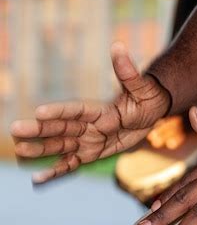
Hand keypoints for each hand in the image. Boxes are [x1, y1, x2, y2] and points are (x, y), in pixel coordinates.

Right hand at [10, 42, 170, 183]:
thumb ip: (127, 71)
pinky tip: (37, 178)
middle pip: (61, 128)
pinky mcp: (91, 153)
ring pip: (61, 146)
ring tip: (20, 151)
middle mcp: (88, 124)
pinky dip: (56, 171)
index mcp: (97, 108)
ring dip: (41, 149)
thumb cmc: (147, 96)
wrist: (151, 112)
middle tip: (16, 130)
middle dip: (39, 130)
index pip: (75, 110)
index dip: (59, 111)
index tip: (40, 112)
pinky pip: (72, 164)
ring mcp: (87, 139)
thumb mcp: (141, 86)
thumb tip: (117, 46)